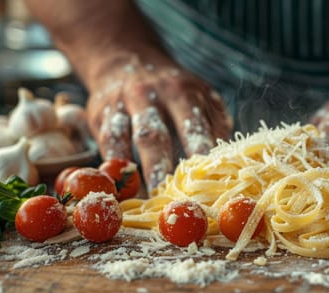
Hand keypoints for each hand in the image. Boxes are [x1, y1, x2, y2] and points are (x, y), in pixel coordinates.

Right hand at [86, 57, 232, 190]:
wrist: (128, 58)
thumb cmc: (174, 88)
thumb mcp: (201, 93)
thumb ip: (216, 122)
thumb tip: (228, 157)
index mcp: (181, 91)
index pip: (191, 125)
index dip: (198, 152)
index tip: (207, 179)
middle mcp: (148, 95)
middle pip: (153, 136)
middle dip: (160, 169)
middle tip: (169, 199)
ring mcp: (120, 105)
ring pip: (122, 140)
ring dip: (131, 171)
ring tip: (142, 199)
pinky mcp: (99, 115)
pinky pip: (104, 143)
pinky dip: (111, 166)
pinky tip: (119, 188)